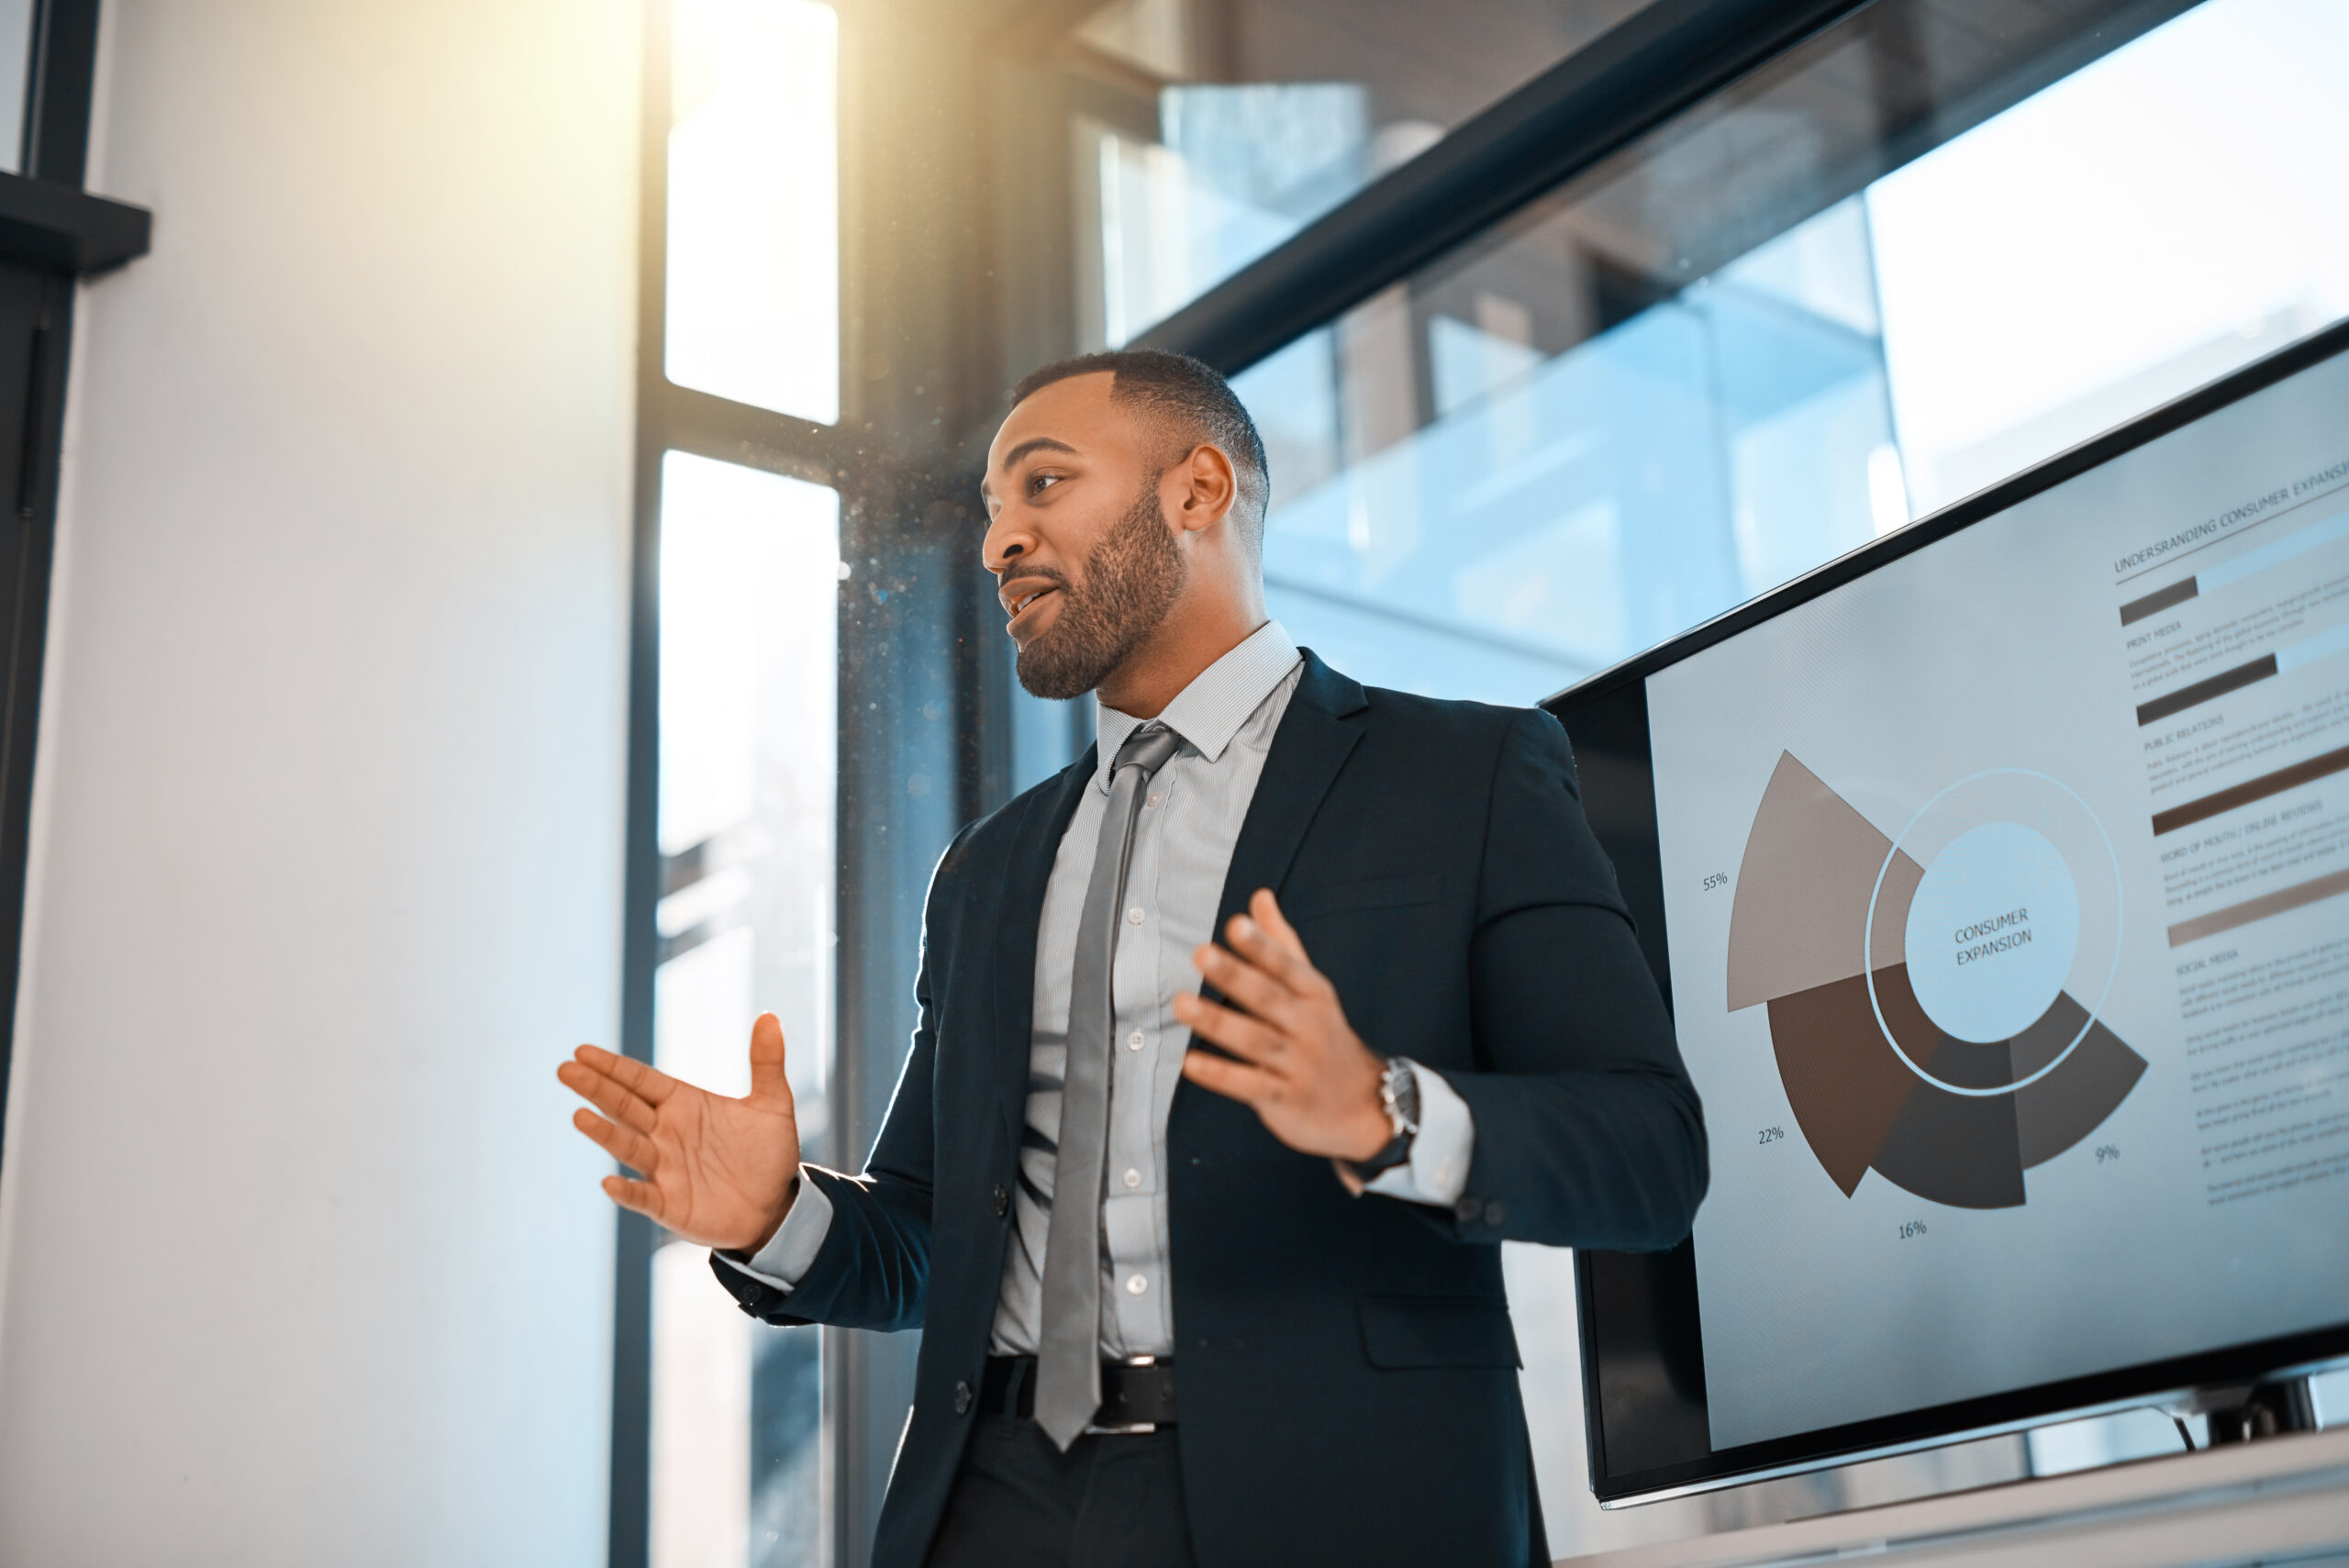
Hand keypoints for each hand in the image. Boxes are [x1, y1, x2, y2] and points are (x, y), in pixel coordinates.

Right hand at [557, 1012, 802, 1251]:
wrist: (778, 1206)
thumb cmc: (768, 1153)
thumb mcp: (773, 1103)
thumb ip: (766, 1062)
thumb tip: (769, 1016)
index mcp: (684, 1105)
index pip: (641, 1081)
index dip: (613, 1067)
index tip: (582, 1051)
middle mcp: (666, 1134)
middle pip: (624, 1106)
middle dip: (596, 1088)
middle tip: (565, 1069)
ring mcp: (665, 1170)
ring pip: (628, 1146)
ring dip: (604, 1132)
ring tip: (579, 1115)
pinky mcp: (670, 1205)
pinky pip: (643, 1197)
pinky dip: (626, 1191)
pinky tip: (609, 1183)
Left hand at [1175, 889, 1391, 1161]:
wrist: (1364, 1104)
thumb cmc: (1325, 1035)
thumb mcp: (1312, 988)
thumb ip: (1281, 943)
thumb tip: (1259, 896)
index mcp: (1314, 993)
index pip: (1286, 965)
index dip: (1262, 945)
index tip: (1237, 924)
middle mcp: (1308, 1026)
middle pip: (1268, 998)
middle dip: (1235, 975)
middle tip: (1200, 953)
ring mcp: (1297, 1064)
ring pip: (1254, 1040)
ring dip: (1216, 1022)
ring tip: (1181, 1003)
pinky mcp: (1284, 1099)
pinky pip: (1249, 1085)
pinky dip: (1220, 1075)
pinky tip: (1190, 1063)